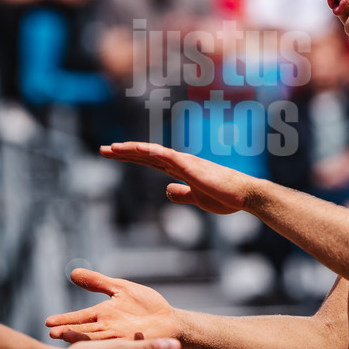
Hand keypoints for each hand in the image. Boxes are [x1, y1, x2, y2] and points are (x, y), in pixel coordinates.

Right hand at [46, 269, 179, 342]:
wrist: (168, 319)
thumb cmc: (145, 304)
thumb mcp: (120, 288)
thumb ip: (98, 282)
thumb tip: (73, 272)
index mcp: (102, 315)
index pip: (79, 318)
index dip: (65, 320)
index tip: (48, 322)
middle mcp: (106, 328)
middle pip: (83, 330)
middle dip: (67, 331)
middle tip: (51, 333)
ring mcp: (118, 337)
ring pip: (96, 339)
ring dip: (81, 339)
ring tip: (65, 337)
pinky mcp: (131, 343)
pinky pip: (116, 344)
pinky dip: (104, 345)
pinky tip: (95, 346)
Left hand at [99, 141, 256, 214]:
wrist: (245, 196)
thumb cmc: (226, 197)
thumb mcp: (197, 199)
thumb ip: (182, 194)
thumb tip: (167, 191)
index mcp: (180, 170)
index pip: (150, 161)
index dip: (131, 157)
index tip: (113, 155)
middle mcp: (180, 162)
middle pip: (146, 155)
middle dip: (124, 152)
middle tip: (103, 149)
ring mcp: (184, 162)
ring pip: (152, 153)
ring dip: (131, 150)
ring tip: (111, 149)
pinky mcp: (190, 167)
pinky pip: (166, 157)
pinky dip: (150, 152)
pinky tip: (136, 150)